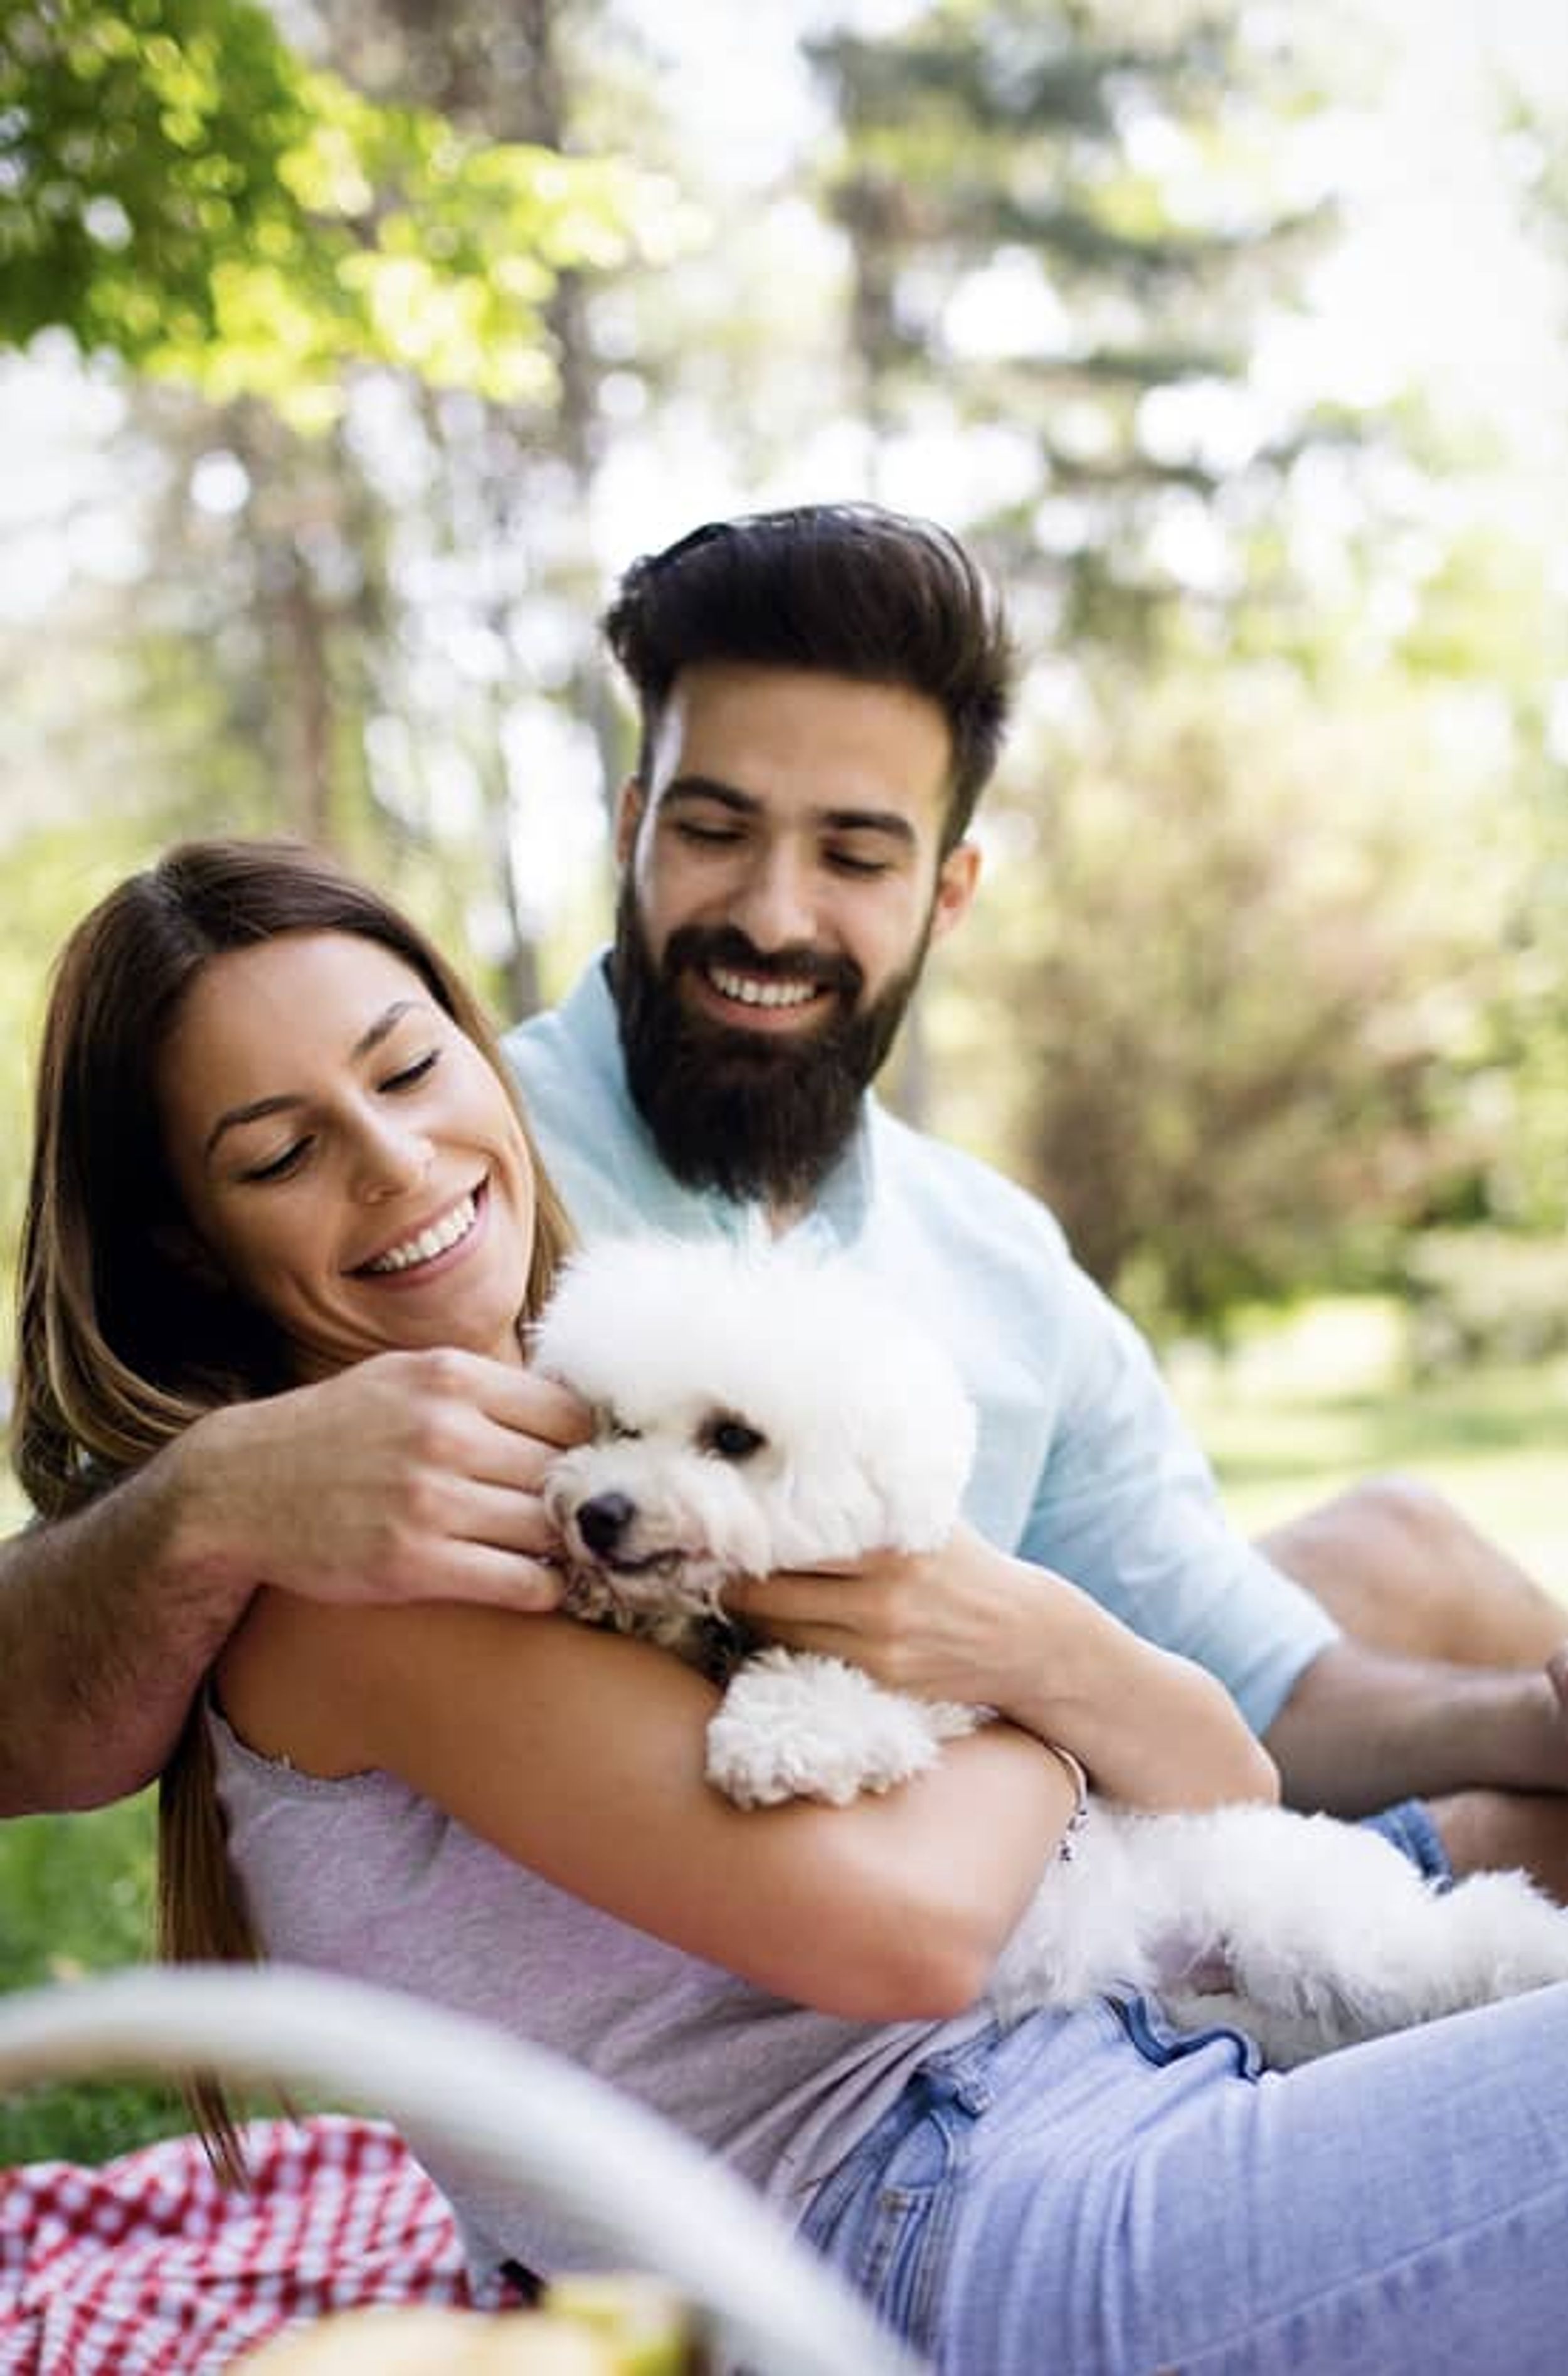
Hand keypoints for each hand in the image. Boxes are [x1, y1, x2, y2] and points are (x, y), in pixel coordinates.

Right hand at [174, 1348, 590, 1611]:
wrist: (236, 1488)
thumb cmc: (335, 1432)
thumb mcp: (403, 1377)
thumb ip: (480, 1389)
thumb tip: (573, 1410)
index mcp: (449, 1377)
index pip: (569, 1414)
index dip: (584, 1447)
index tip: (581, 1470)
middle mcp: (444, 1431)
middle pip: (563, 1473)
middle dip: (575, 1501)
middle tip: (580, 1522)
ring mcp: (427, 1498)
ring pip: (547, 1529)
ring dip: (562, 1548)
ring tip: (558, 1554)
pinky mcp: (412, 1563)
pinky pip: (519, 1582)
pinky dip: (541, 1589)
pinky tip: (535, 1586)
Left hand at [723, 1522, 1054, 1713]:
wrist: (1025, 1637)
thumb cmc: (965, 1563)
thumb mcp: (926, 1515)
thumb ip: (869, 1497)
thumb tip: (792, 1459)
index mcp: (890, 1542)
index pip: (791, 1539)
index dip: (745, 1535)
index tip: (717, 1524)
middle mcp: (883, 1597)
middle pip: (771, 1593)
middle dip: (732, 1580)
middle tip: (706, 1563)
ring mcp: (880, 1646)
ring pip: (779, 1632)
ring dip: (749, 1616)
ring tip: (736, 1591)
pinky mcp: (880, 1680)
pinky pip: (806, 1659)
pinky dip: (782, 1642)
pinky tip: (775, 1625)